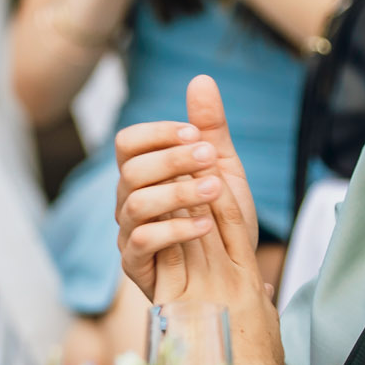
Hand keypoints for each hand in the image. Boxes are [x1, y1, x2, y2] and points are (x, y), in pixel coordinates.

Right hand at [114, 76, 282, 364]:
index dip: (159, 133)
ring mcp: (130, 235)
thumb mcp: (225, 171)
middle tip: (210, 158)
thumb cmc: (225, 226)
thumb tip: (201, 80)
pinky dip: (175, 228)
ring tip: (216, 190)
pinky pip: (141, 241)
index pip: (128, 143)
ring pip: (133, 202)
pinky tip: (205, 224)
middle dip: (172, 159)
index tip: (196, 134)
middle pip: (128, 168)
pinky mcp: (138, 267)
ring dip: (177, 190)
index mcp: (145, 176)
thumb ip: (210, 128)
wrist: (236, 284)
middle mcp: (130, 202)